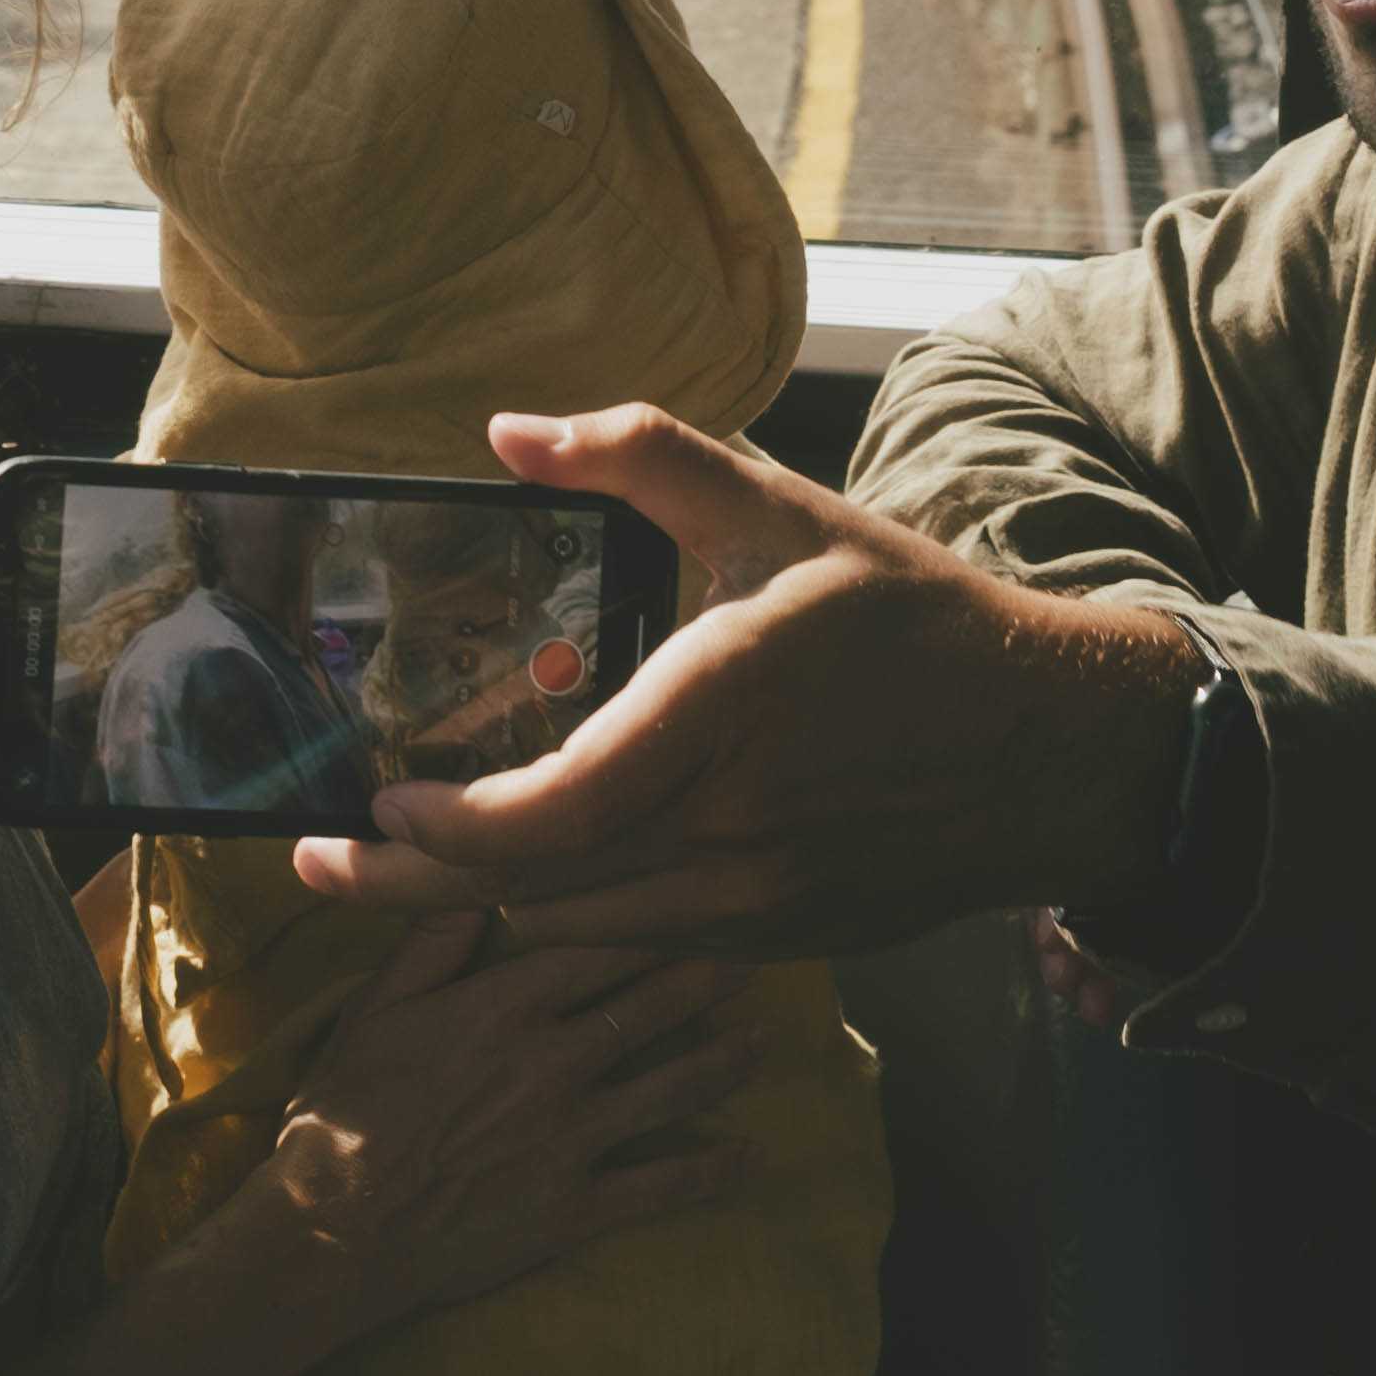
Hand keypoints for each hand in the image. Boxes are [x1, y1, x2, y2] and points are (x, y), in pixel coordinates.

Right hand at [259, 910, 752, 1324]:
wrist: (334, 1230)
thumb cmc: (346, 1112)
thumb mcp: (376, 1007)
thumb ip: (432, 941)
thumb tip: (467, 873)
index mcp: (506, 1007)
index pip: (598, 946)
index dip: (652, 921)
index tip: (694, 897)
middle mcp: (553, 1062)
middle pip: (651, 1007)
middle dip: (707, 978)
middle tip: (756, 954)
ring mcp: (572, 1137)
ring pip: (672, 1087)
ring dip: (724, 1062)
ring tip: (761, 1040)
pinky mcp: (576, 1206)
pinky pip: (660, 1185)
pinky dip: (707, 1170)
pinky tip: (742, 1156)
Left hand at [284, 406, 1198, 954]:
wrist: (1052, 748)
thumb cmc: (910, 619)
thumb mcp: (779, 509)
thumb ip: (641, 454)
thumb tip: (507, 431)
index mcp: (723, 712)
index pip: (551, 817)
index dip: (446, 828)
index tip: (376, 797)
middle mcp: (730, 827)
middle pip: (531, 893)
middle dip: (408, 879)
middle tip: (323, 856)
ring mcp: (756, 901)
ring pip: (575, 932)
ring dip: (486, 899)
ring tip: (406, 856)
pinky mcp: (777, 938)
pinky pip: (638, 944)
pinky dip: (568, 914)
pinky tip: (528, 876)